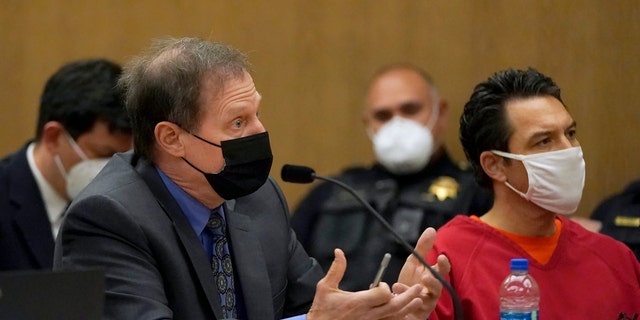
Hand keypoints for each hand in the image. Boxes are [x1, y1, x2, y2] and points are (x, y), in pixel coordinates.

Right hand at [307, 249, 424, 319]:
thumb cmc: (322, 309)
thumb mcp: (325, 287)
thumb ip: (336, 269)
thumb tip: (339, 251)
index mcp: (358, 302)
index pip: (381, 295)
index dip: (384, 288)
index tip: (381, 283)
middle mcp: (367, 314)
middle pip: (394, 306)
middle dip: (408, 296)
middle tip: (418, 288)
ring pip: (394, 316)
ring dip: (407, 308)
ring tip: (419, 300)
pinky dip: (398, 318)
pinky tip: (405, 313)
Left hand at [395, 227, 450, 318]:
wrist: (400, 301)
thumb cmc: (410, 281)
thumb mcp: (414, 263)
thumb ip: (423, 248)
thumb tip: (432, 229)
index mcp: (433, 276)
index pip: (442, 270)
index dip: (443, 265)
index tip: (441, 257)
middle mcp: (432, 290)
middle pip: (437, 287)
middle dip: (433, 282)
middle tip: (425, 276)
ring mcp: (426, 303)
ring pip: (427, 300)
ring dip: (415, 293)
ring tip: (400, 285)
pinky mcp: (418, 313)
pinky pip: (414, 309)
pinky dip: (406, 303)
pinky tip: (395, 293)